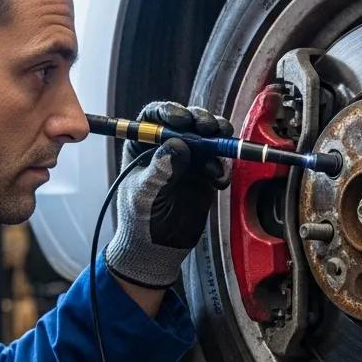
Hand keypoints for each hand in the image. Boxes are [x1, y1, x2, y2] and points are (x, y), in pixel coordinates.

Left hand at [104, 102, 231, 288]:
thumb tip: (177, 145)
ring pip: (207, 139)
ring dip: (217, 140)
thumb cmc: (139, 220)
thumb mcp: (144, 194)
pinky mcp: (204, 176)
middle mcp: (166, 147)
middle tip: (210, 128)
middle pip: (187, 122)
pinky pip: (218, 163)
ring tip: (221, 148)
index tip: (182, 120)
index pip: (154, 117)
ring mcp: (188, 160)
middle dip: (201, 121)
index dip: (169, 111)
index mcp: (141, 145)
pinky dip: (222, 167)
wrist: (156, 249)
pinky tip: (218, 180)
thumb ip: (160, 169)